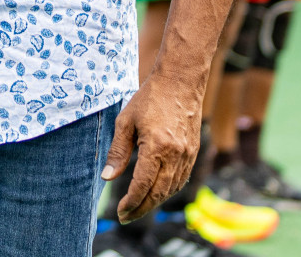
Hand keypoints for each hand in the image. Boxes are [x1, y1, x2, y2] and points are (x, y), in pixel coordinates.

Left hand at [102, 73, 203, 222]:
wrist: (180, 82)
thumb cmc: (149, 99)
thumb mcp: (125, 121)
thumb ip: (118, 152)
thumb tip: (107, 177)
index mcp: (157, 147)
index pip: (143, 185)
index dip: (131, 202)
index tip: (120, 212)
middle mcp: (176, 155)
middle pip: (158, 193)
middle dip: (141, 209)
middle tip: (126, 217)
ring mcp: (188, 155)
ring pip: (171, 189)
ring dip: (154, 202)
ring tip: (137, 208)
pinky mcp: (193, 153)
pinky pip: (181, 179)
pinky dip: (168, 191)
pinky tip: (156, 193)